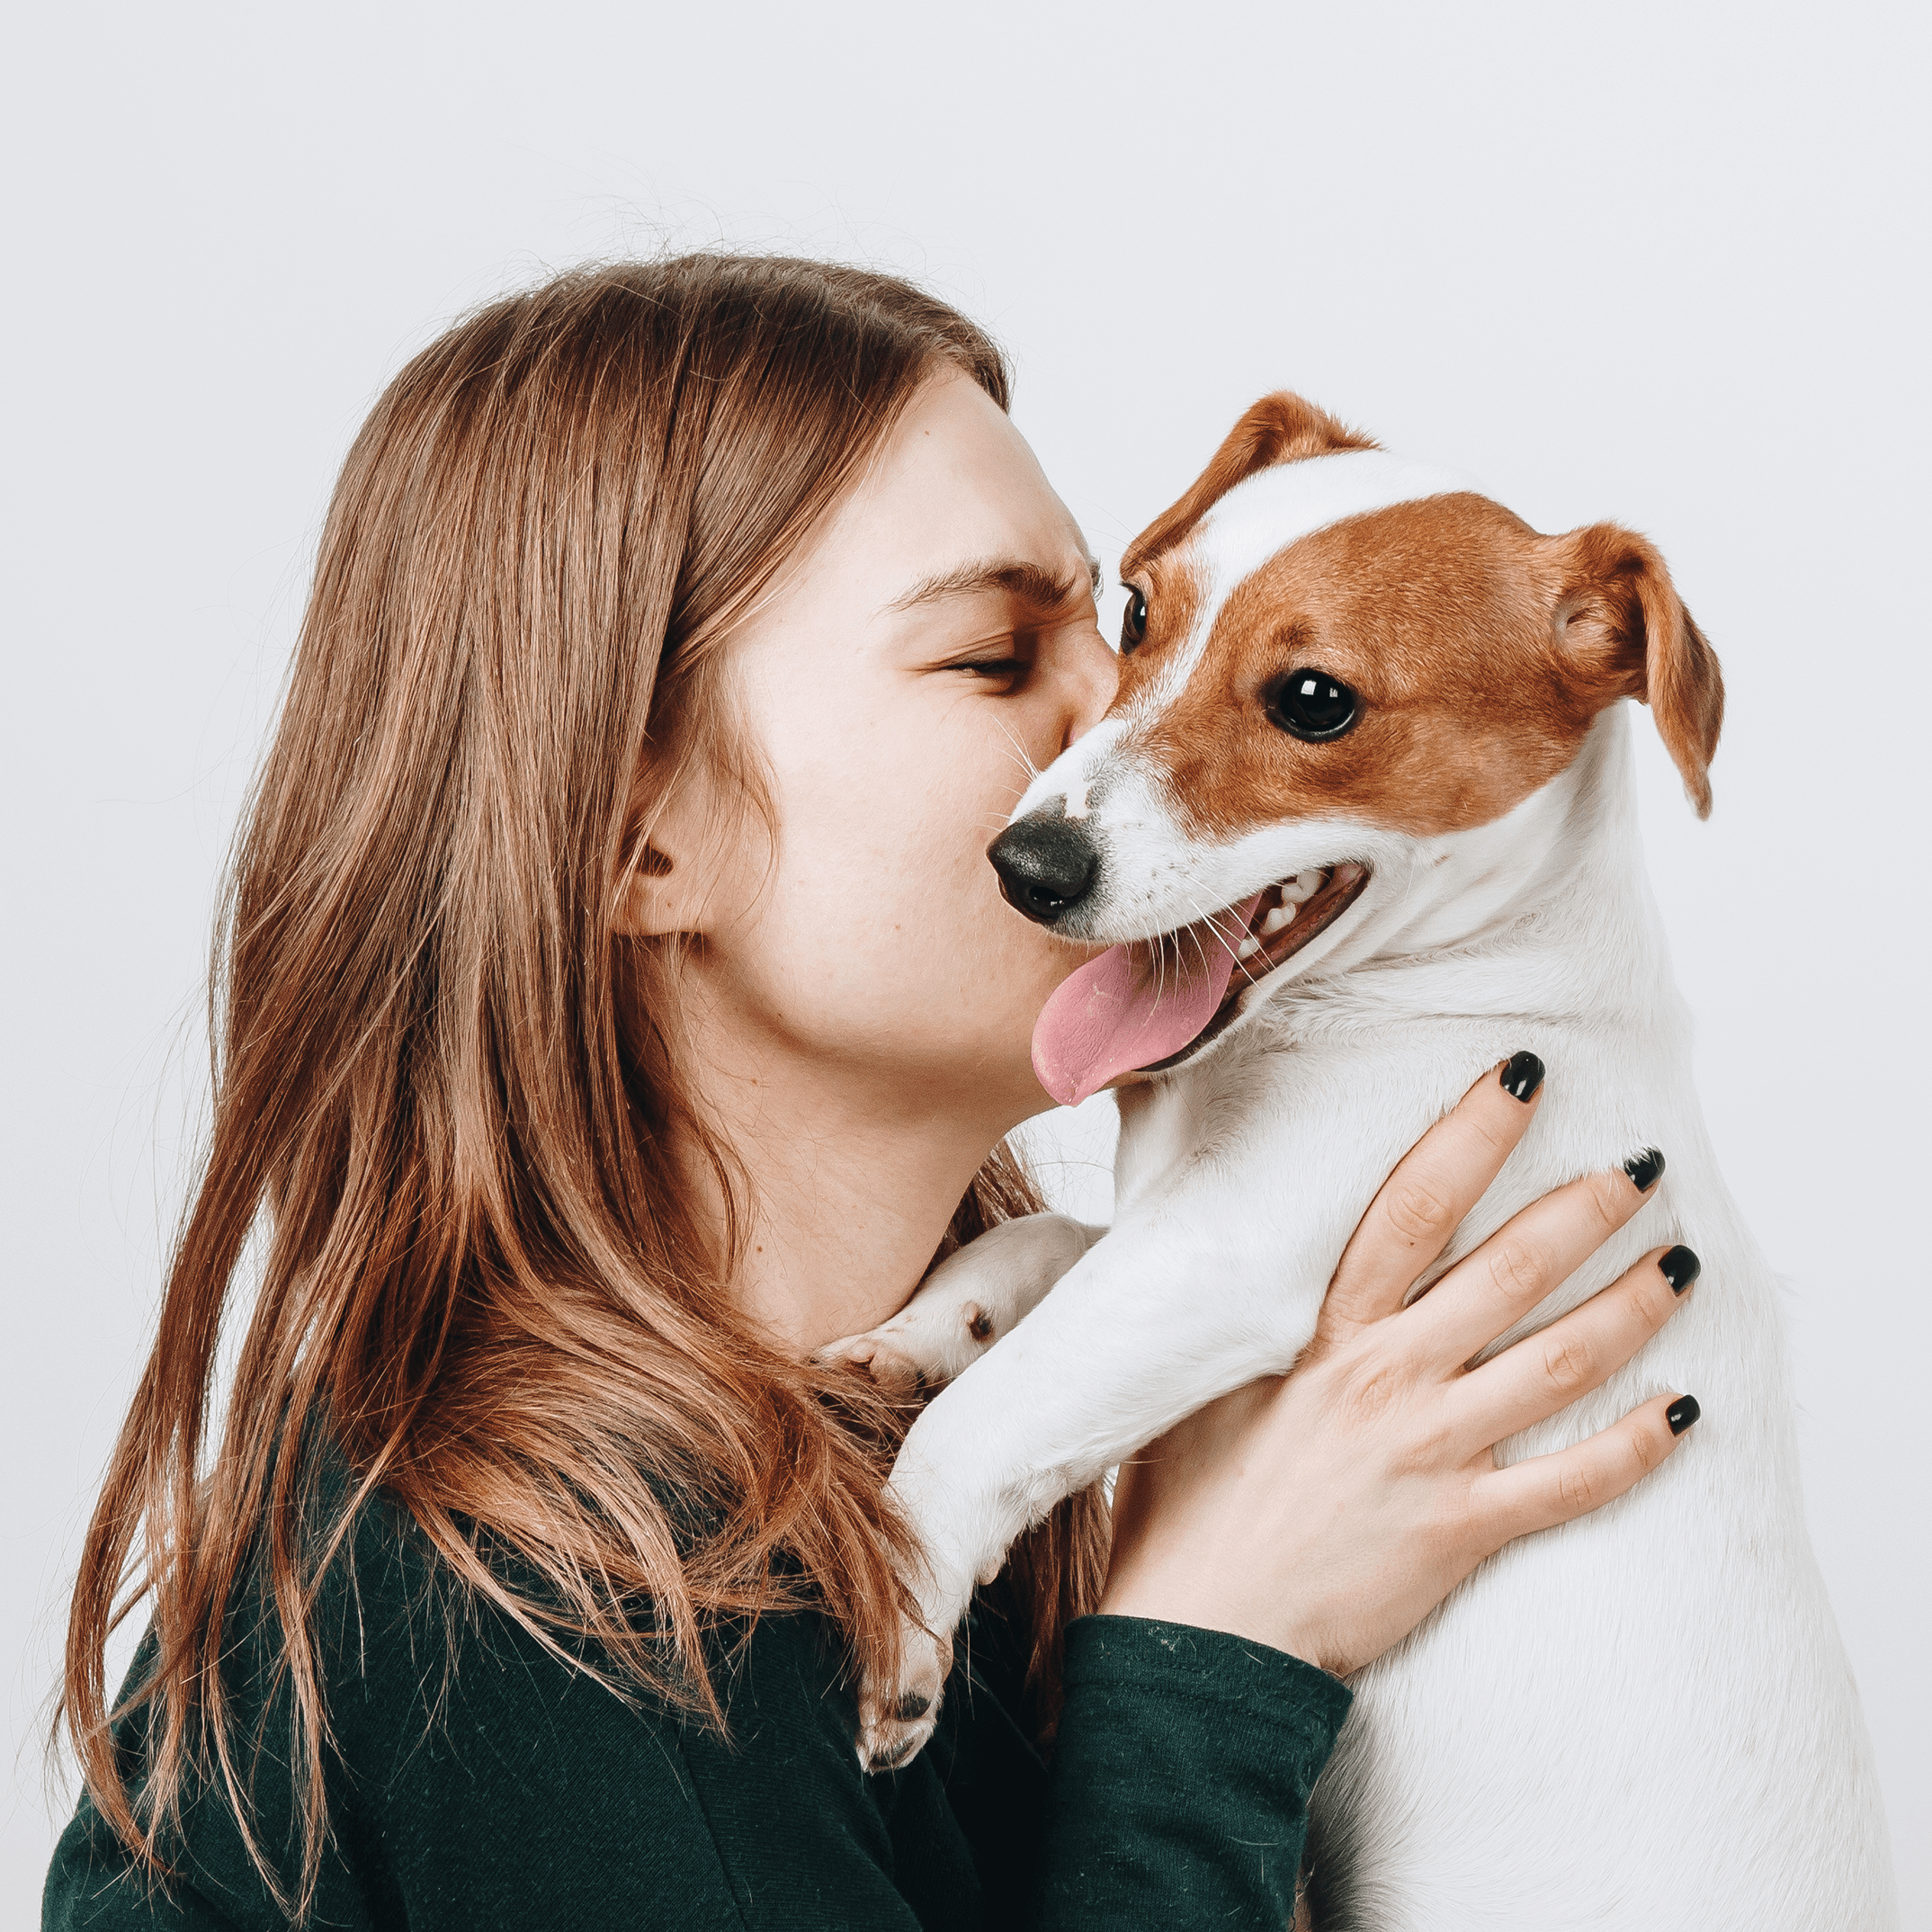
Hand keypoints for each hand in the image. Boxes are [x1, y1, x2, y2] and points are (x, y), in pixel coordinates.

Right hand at [1100, 1057, 1697, 1676]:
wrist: (1200, 1629)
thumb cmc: (1183, 1502)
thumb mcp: (1196, 1381)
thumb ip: (1236, 1314)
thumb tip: (1227, 1246)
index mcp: (1322, 1332)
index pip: (1408, 1207)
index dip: (1468, 1135)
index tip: (1519, 1078)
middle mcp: (1387, 1377)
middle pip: (1509, 1270)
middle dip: (1584, 1209)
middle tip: (1643, 1168)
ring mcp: (1432, 1452)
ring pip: (1560, 1362)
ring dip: (1633, 1309)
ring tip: (1683, 1267)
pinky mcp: (1463, 1529)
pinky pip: (1573, 1485)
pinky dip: (1636, 1448)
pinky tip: (1685, 1414)